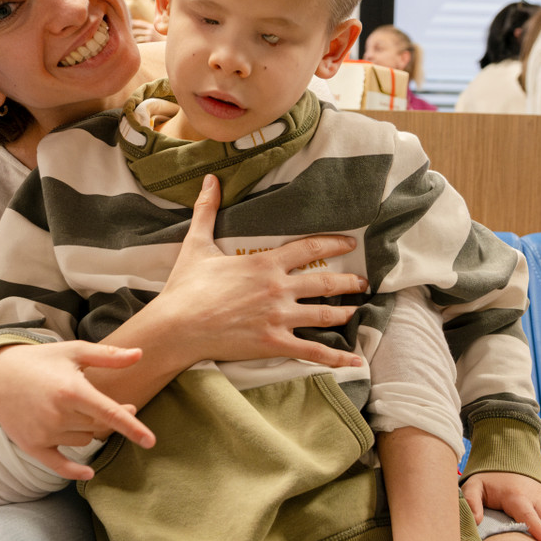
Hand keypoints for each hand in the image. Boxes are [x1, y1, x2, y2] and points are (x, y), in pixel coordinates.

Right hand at [0, 341, 152, 479]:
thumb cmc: (40, 361)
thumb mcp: (73, 352)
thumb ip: (108, 356)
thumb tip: (140, 354)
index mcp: (71, 390)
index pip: (108, 413)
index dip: (132, 427)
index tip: (150, 441)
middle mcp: (58, 415)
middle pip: (99, 426)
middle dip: (111, 418)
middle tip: (117, 406)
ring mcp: (44, 433)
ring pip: (84, 440)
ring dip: (87, 429)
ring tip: (75, 410)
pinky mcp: (32, 446)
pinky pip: (60, 465)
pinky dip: (75, 469)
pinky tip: (89, 472)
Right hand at [156, 175, 367, 368]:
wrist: (177, 326)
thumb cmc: (186, 287)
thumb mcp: (197, 244)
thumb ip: (207, 210)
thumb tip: (209, 179)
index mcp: (265, 263)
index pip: (310, 248)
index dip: (334, 243)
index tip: (349, 243)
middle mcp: (278, 288)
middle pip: (325, 282)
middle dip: (349, 282)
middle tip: (364, 282)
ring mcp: (279, 317)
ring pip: (324, 314)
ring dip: (345, 312)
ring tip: (356, 311)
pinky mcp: (274, 343)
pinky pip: (313, 351)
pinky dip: (337, 357)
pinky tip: (355, 360)